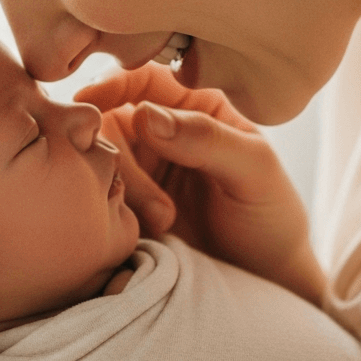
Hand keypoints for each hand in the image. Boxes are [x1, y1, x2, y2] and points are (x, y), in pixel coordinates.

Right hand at [79, 65, 325, 304]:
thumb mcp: (255, 171)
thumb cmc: (272, 218)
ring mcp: (142, 171)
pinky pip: (100, 201)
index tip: (89, 103)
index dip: (111, 83)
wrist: (266, 282)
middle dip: (123, 162)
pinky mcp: (129, 209)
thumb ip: (206, 138)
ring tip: (163, 225)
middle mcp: (162, 132)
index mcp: (194, 106)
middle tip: (160, 209)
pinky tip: (143, 237)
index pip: (142, 79)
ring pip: (102, 163)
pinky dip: (111, 214)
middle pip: (112, 123)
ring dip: (124, 193)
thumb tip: (145, 115)